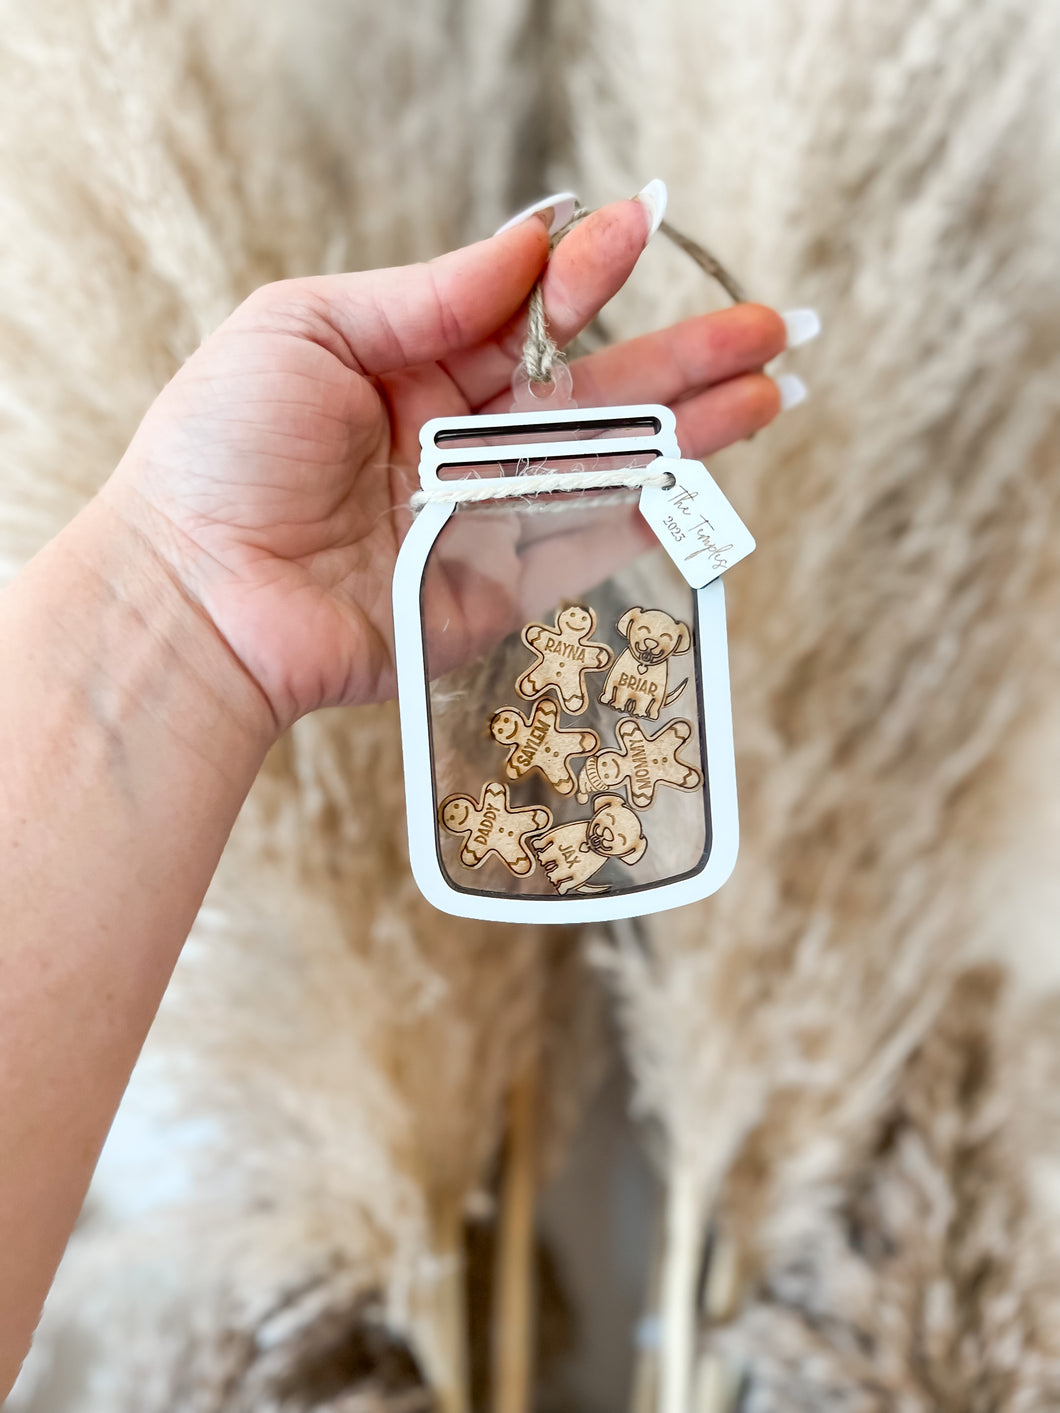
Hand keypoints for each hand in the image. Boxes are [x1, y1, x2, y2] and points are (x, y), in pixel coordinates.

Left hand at [104, 198, 787, 734]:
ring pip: (606, 465)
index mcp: (413, 367)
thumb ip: (427, 294)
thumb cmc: (221, 449)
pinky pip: (584, 546)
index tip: (644, 227)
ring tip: (773, 388)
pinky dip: (649, 515)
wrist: (195, 592)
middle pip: (590, 390)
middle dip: (679, 355)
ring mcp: (482, 517)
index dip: (587, 273)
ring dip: (691, 429)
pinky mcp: (493, 590)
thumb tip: (530, 240)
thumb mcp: (305, 327)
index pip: (527, 312)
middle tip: (766, 324)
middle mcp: (459, 440)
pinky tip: (710, 476)